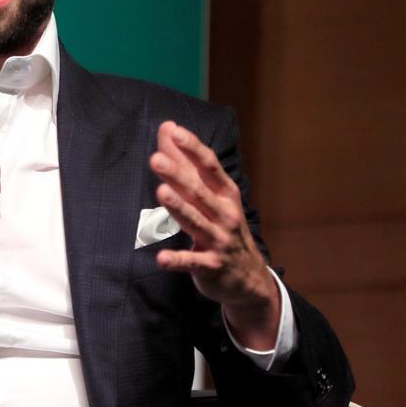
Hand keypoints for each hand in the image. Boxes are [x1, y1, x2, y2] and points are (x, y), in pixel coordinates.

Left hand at [149, 121, 279, 349]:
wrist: (250, 278)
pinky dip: (177, 260)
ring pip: (196, 222)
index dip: (193, 149)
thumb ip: (187, 163)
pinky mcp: (211, 266)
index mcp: (226, 194)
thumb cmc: (224, 227)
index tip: (175, 132)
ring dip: (178, 208)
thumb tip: (168, 128)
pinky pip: (192, 262)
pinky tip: (161, 258)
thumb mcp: (212, 196)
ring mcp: (219, 241)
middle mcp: (225, 215)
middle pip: (199, 192)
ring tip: (161, 193)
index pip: (209, 167)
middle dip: (178, 175)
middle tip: (156, 159)